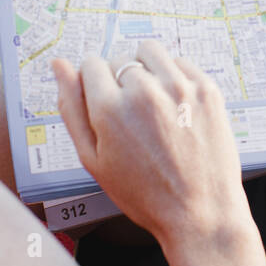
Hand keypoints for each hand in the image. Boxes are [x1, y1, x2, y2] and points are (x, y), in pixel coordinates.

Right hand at [52, 41, 265, 265]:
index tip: (105, 104)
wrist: (200, 213)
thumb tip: (58, 65)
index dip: (93, 84)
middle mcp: (145, 91)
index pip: (90, 64)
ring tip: (151, 102)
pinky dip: (173, 76)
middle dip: (119, 81)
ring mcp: (180, 87)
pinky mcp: (206, 88)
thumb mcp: (93, 159)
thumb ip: (71, 108)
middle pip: (119, 59)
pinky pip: (180, 61)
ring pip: (149, 52)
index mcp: (110, 109)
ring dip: (145, 69)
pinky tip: (174, 106)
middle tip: (132, 117)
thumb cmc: (143, 193)